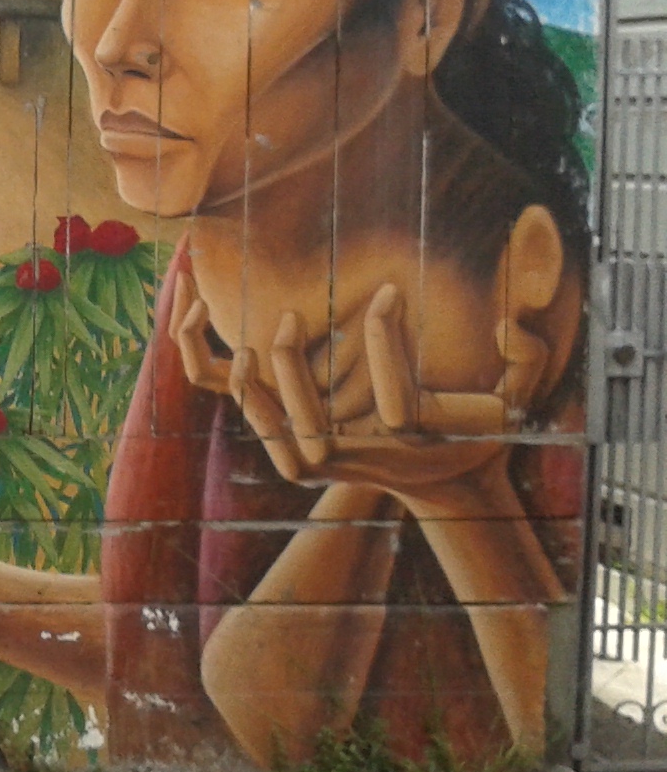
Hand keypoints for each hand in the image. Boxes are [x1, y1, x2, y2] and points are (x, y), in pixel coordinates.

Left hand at [215, 280, 530, 499]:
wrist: (440, 480)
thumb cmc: (478, 432)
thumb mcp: (517, 398)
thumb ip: (530, 358)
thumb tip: (509, 326)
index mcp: (415, 442)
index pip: (394, 395)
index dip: (385, 336)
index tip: (389, 291)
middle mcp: (368, 459)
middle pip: (314, 420)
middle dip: (295, 364)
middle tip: (291, 315)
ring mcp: (329, 466)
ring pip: (279, 427)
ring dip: (263, 380)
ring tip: (263, 332)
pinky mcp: (302, 467)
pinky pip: (264, 432)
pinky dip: (248, 399)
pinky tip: (241, 360)